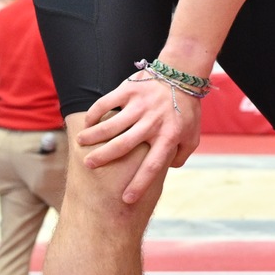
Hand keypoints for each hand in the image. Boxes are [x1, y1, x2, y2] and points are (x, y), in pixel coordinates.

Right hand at [78, 73, 202, 203]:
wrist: (182, 75)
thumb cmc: (186, 109)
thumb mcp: (192, 136)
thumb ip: (181, 155)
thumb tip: (167, 170)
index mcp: (169, 136)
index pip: (153, 166)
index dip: (139, 184)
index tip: (126, 199)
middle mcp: (153, 123)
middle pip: (123, 145)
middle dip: (103, 158)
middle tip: (89, 165)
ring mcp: (140, 106)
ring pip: (110, 125)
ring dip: (93, 136)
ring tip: (81, 143)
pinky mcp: (129, 90)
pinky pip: (106, 103)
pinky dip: (94, 114)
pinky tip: (87, 122)